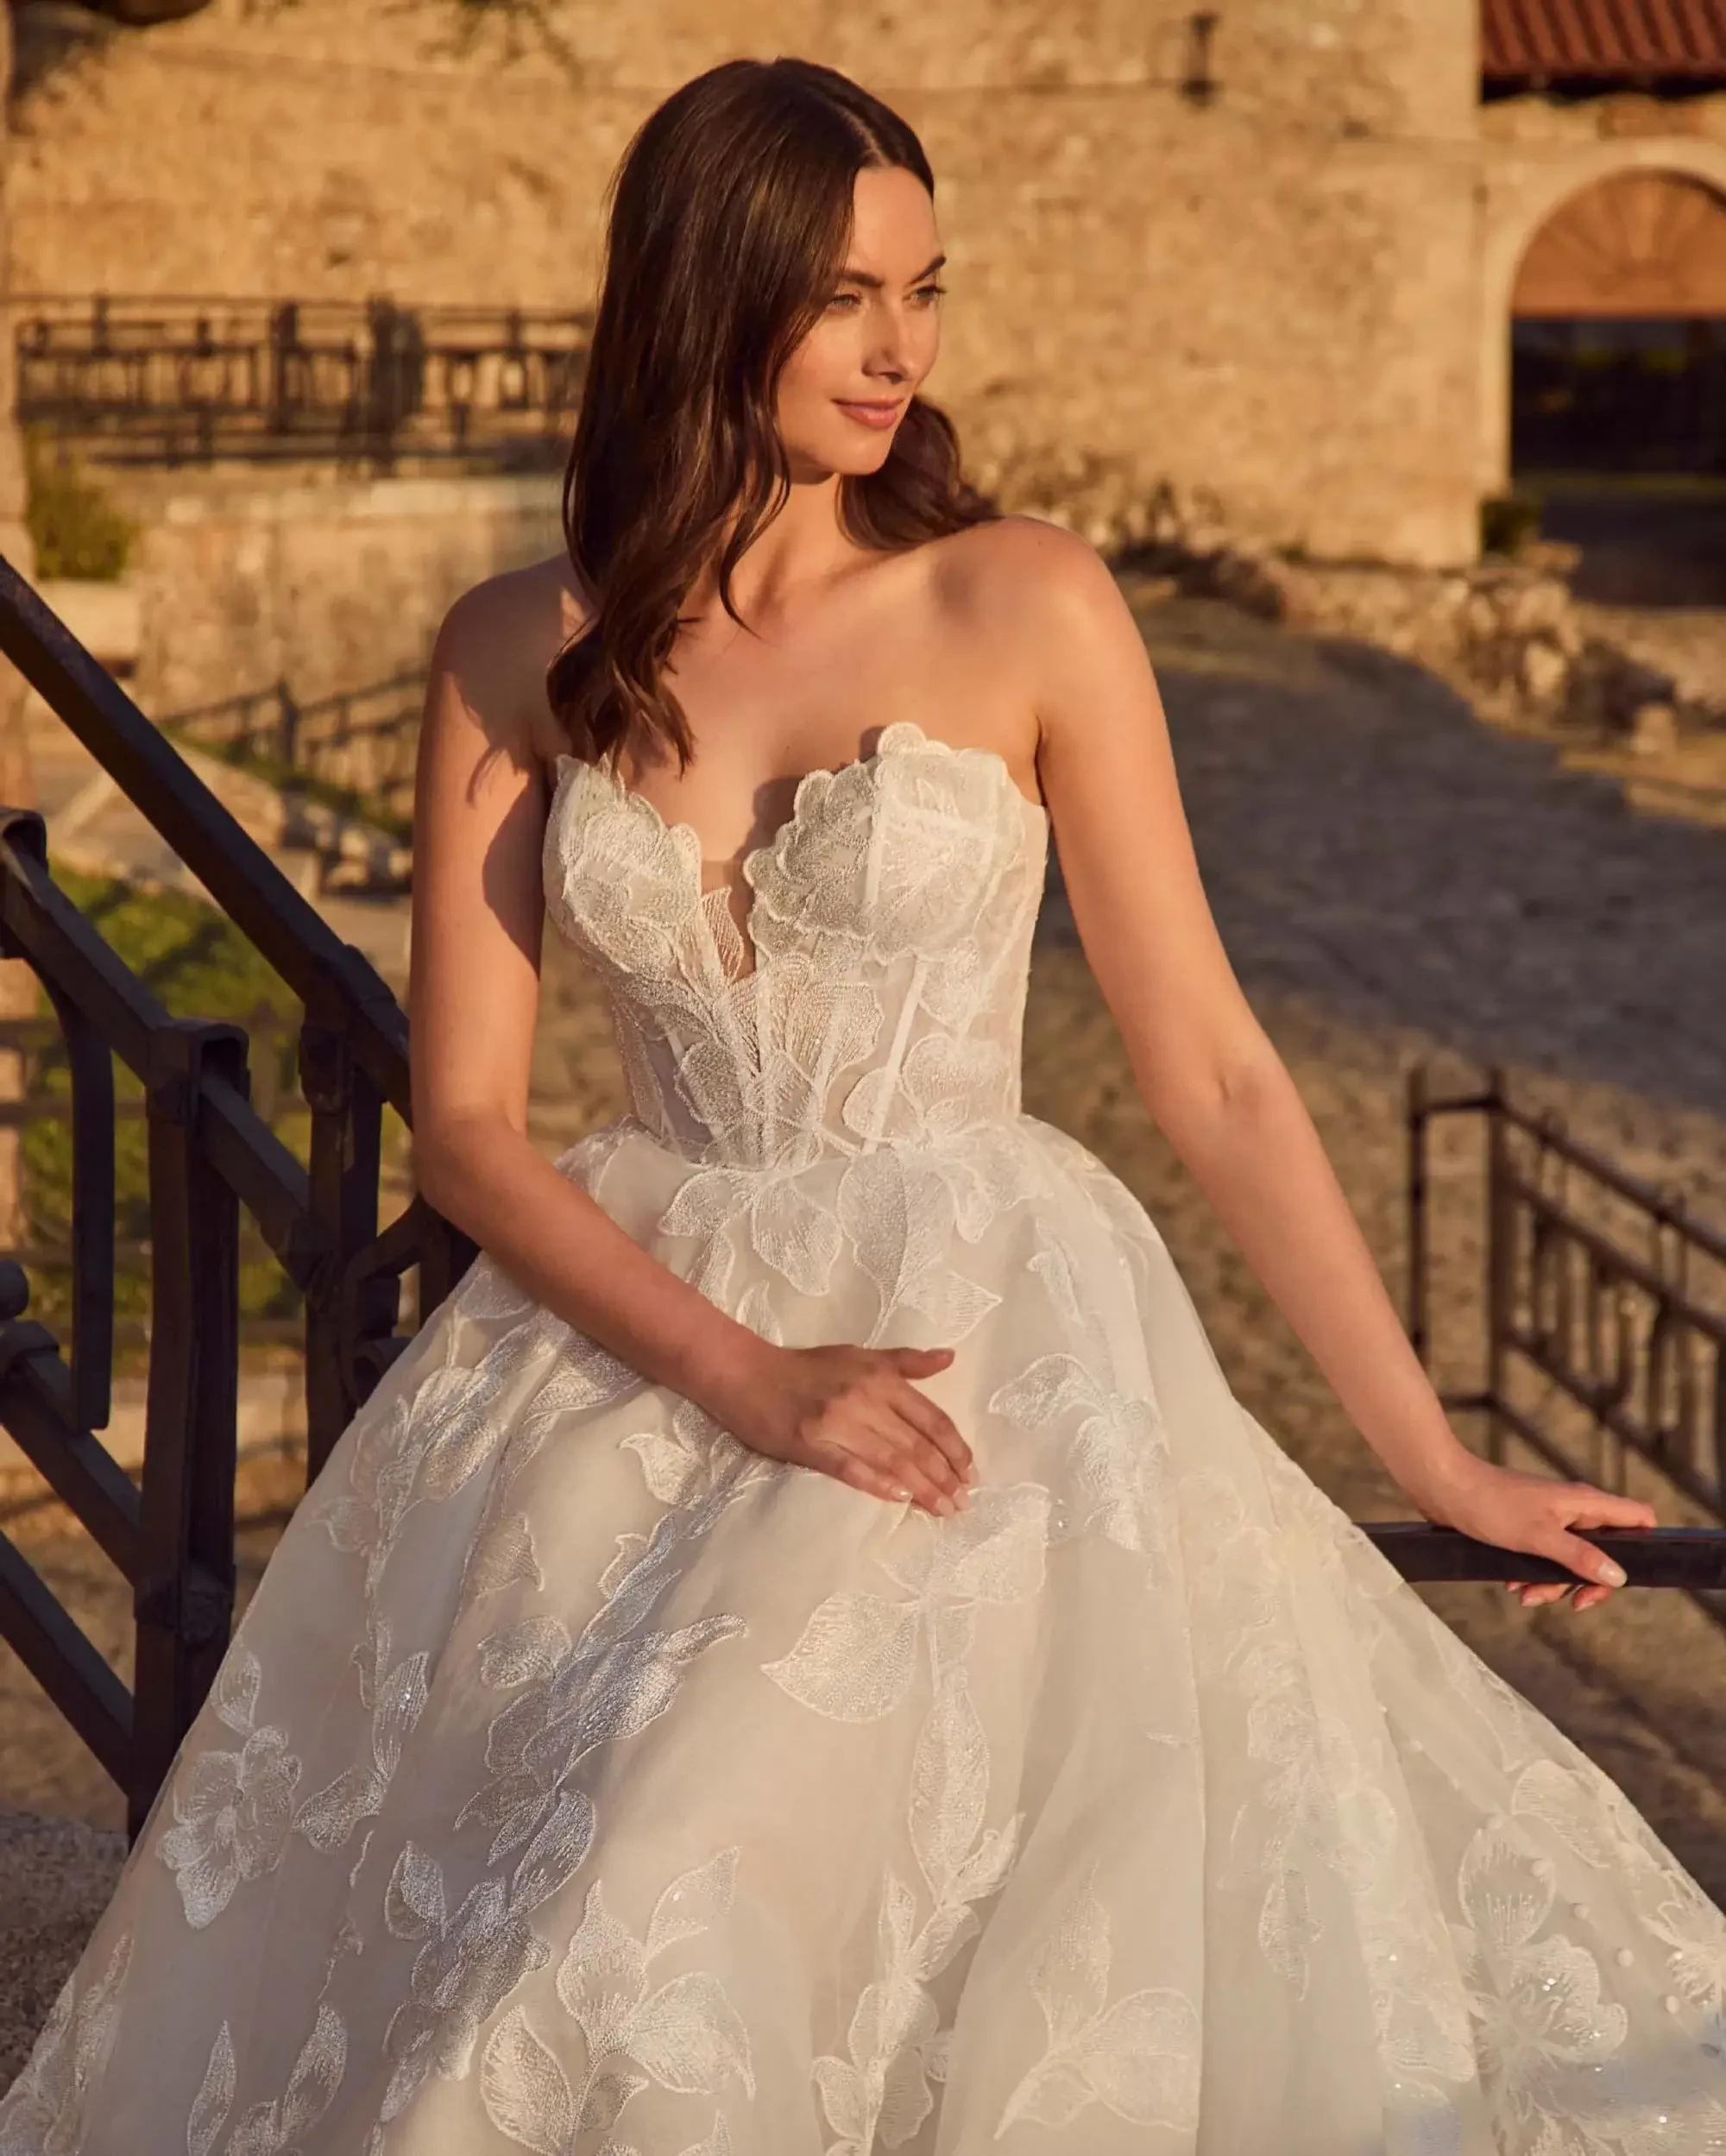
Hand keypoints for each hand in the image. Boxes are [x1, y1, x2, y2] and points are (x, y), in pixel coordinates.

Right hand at [713, 1340, 974, 1515]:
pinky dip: (877, 1483)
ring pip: (891, 1459)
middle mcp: (864, 1399)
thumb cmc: (808, 1366)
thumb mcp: (860, 1354)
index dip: (954, 1447)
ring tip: (943, 1509)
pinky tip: (899, 1497)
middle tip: (963, 1502)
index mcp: (879, 1378)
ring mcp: (837, 1424)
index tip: (971, 1472)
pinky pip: (850, 1468)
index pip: (930, 1417)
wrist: (747, 1373)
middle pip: (915, 1444)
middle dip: (945, 1475)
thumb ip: (906, 1362)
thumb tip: (950, 1357)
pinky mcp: (810, 1445)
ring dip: (922, 1488)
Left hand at [1408, 1451, 1656, 1611]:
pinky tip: (1512, 1584)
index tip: (1625, 1577)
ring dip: (1552, 1583)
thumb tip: (1619, 1576)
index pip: (1637, 1517)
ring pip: (1570, 1560)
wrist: (1442, 1488)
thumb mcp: (1539, 1537)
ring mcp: (1549, 1519)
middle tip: (1573, 1603)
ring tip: (1525, 1594)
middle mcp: (1572, 1510)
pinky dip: (1533, 1574)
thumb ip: (1580, 1556)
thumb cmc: (1490, 1505)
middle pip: (1604, 1552)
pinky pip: (1544, 1559)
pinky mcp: (1526, 1528)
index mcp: (1584, 1503)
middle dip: (1587, 1581)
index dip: (1644, 1546)